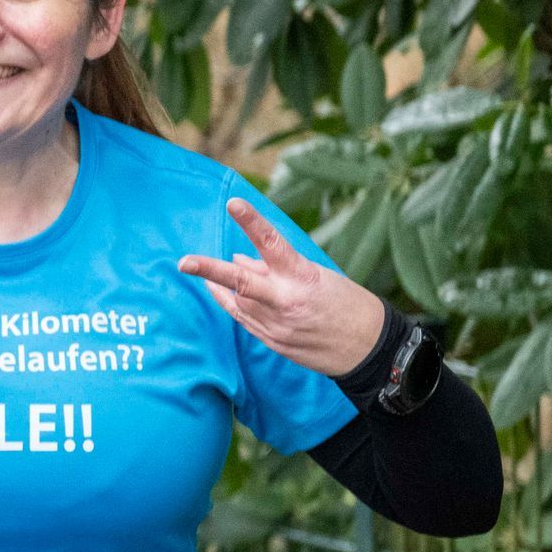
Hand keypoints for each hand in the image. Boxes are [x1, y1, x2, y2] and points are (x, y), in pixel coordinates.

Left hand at [178, 196, 386, 377]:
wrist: (367, 348)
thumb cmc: (345, 303)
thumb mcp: (317, 275)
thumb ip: (275, 267)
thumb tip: (238, 257)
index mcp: (303, 277)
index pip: (272, 243)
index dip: (251, 222)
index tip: (233, 203)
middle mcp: (287, 301)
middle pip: (243, 282)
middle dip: (211, 270)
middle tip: (184, 261)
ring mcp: (278, 325)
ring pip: (239, 300)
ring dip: (224, 282)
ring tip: (205, 270)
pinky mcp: (274, 343)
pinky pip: (243, 319)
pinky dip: (229, 302)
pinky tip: (216, 290)